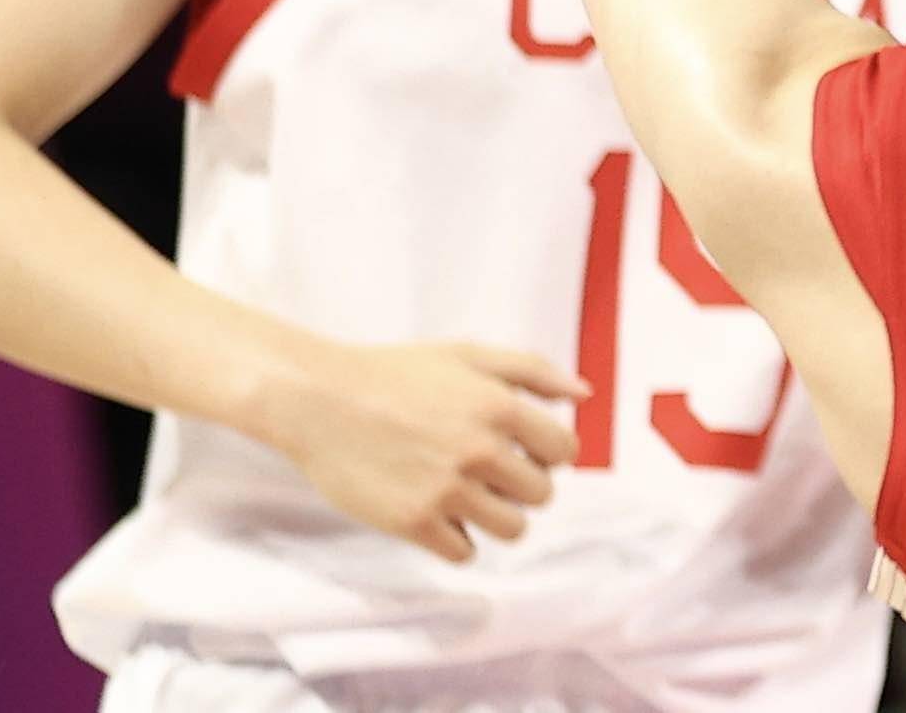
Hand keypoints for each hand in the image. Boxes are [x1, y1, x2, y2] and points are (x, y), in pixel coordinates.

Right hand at [252, 333, 584, 563]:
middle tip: (491, 474)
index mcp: (500, 406)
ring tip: (469, 496)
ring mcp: (446, 489)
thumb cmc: (394, 373)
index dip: (549, 454)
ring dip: (498, 516)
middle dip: (523, 486)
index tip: (525, 452)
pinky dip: (458, 539)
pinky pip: (464, 552)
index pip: (564, 452)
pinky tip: (439, 514)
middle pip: (540, 495)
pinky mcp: (412, 522)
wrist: (320, 399)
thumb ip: (533, 371)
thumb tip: (585, 394)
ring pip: (511, 528)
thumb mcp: (467, 355)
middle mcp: (479, 450)